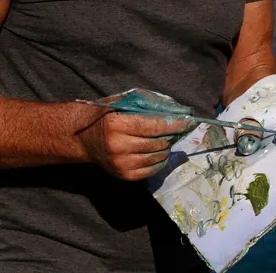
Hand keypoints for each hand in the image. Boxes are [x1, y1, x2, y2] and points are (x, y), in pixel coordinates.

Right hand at [79, 89, 195, 180]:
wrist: (85, 139)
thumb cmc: (107, 115)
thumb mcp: (124, 101)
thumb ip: (149, 103)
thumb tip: (178, 110)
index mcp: (116, 124)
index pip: (153, 126)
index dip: (174, 124)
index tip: (190, 121)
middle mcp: (118, 146)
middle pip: (157, 142)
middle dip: (172, 135)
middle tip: (175, 128)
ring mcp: (120, 163)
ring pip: (157, 157)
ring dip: (167, 147)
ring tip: (164, 138)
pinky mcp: (124, 175)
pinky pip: (152, 170)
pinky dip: (160, 160)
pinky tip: (158, 151)